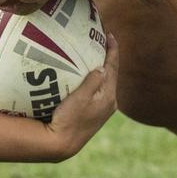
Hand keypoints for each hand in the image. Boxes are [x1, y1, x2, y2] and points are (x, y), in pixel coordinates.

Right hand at [46, 33, 118, 157]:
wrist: (63, 143)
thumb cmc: (69, 119)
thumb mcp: (81, 98)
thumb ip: (93, 81)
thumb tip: (103, 67)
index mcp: (109, 96)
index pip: (113, 67)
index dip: (112, 49)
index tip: (110, 34)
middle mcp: (110, 102)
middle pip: (112, 73)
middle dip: (109, 56)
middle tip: (103, 40)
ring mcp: (103, 109)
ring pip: (106, 82)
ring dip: (103, 67)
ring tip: (96, 54)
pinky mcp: (94, 113)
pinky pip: (98, 90)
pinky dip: (95, 79)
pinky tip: (86, 75)